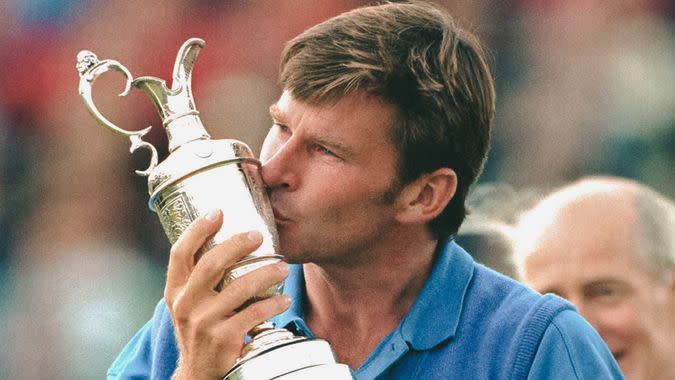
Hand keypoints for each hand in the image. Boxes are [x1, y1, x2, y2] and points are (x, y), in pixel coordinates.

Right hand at [165, 209, 290, 379]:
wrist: (198, 373)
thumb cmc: (200, 329)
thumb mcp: (189, 303)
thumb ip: (200, 278)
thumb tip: (227, 239)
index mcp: (175, 291)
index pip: (179, 253)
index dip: (197, 229)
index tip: (218, 211)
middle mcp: (185, 304)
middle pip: (210, 264)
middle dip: (237, 244)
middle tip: (258, 235)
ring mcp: (203, 323)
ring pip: (238, 288)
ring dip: (265, 273)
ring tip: (283, 265)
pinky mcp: (223, 339)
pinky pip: (253, 314)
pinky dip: (272, 305)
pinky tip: (284, 299)